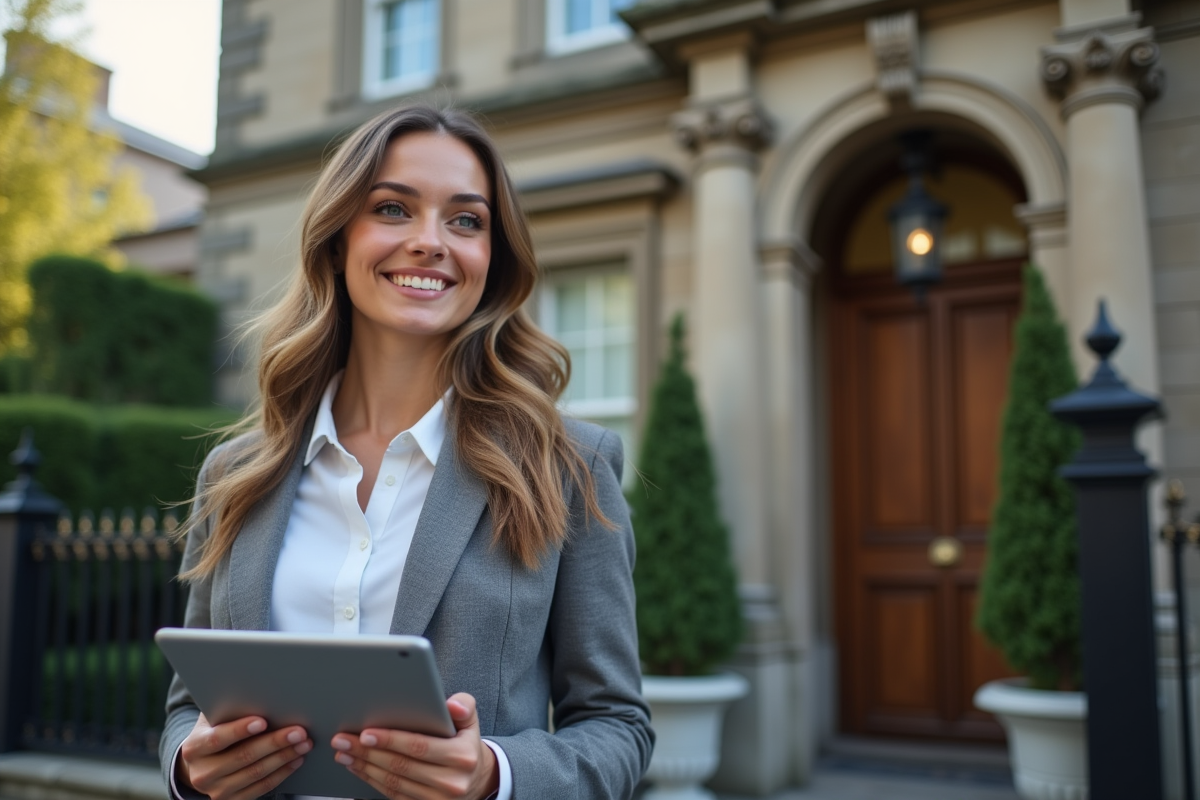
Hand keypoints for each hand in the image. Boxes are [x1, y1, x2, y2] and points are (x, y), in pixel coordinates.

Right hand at [178, 713, 311, 799]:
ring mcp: (217, 790)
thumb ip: (230, 709)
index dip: (240, 730)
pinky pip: (262, 788)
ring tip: (303, 744)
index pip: (217, 739)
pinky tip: (295, 760)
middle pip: (243, 757)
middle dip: (274, 742)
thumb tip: (261, 695)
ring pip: (256, 773)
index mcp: (194, 748)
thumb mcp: (214, 718)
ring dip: (284, 757)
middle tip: (298, 731)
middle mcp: (202, 773)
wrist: (203, 763)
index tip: (263, 721)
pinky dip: (282, 773)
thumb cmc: (215, 731)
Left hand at [331, 692, 498, 799]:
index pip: (419, 746)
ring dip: (364, 767)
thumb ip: (464, 706)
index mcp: (462, 756)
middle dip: (367, 752)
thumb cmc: (464, 744)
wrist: (474, 780)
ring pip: (393, 783)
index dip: (391, 740)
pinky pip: (393, 795)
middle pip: (401, 766)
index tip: (366, 733)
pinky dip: (372, 781)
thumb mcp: (470, 722)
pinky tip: (359, 768)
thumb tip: (451, 705)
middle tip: (343, 740)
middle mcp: (451, 782)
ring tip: (344, 753)